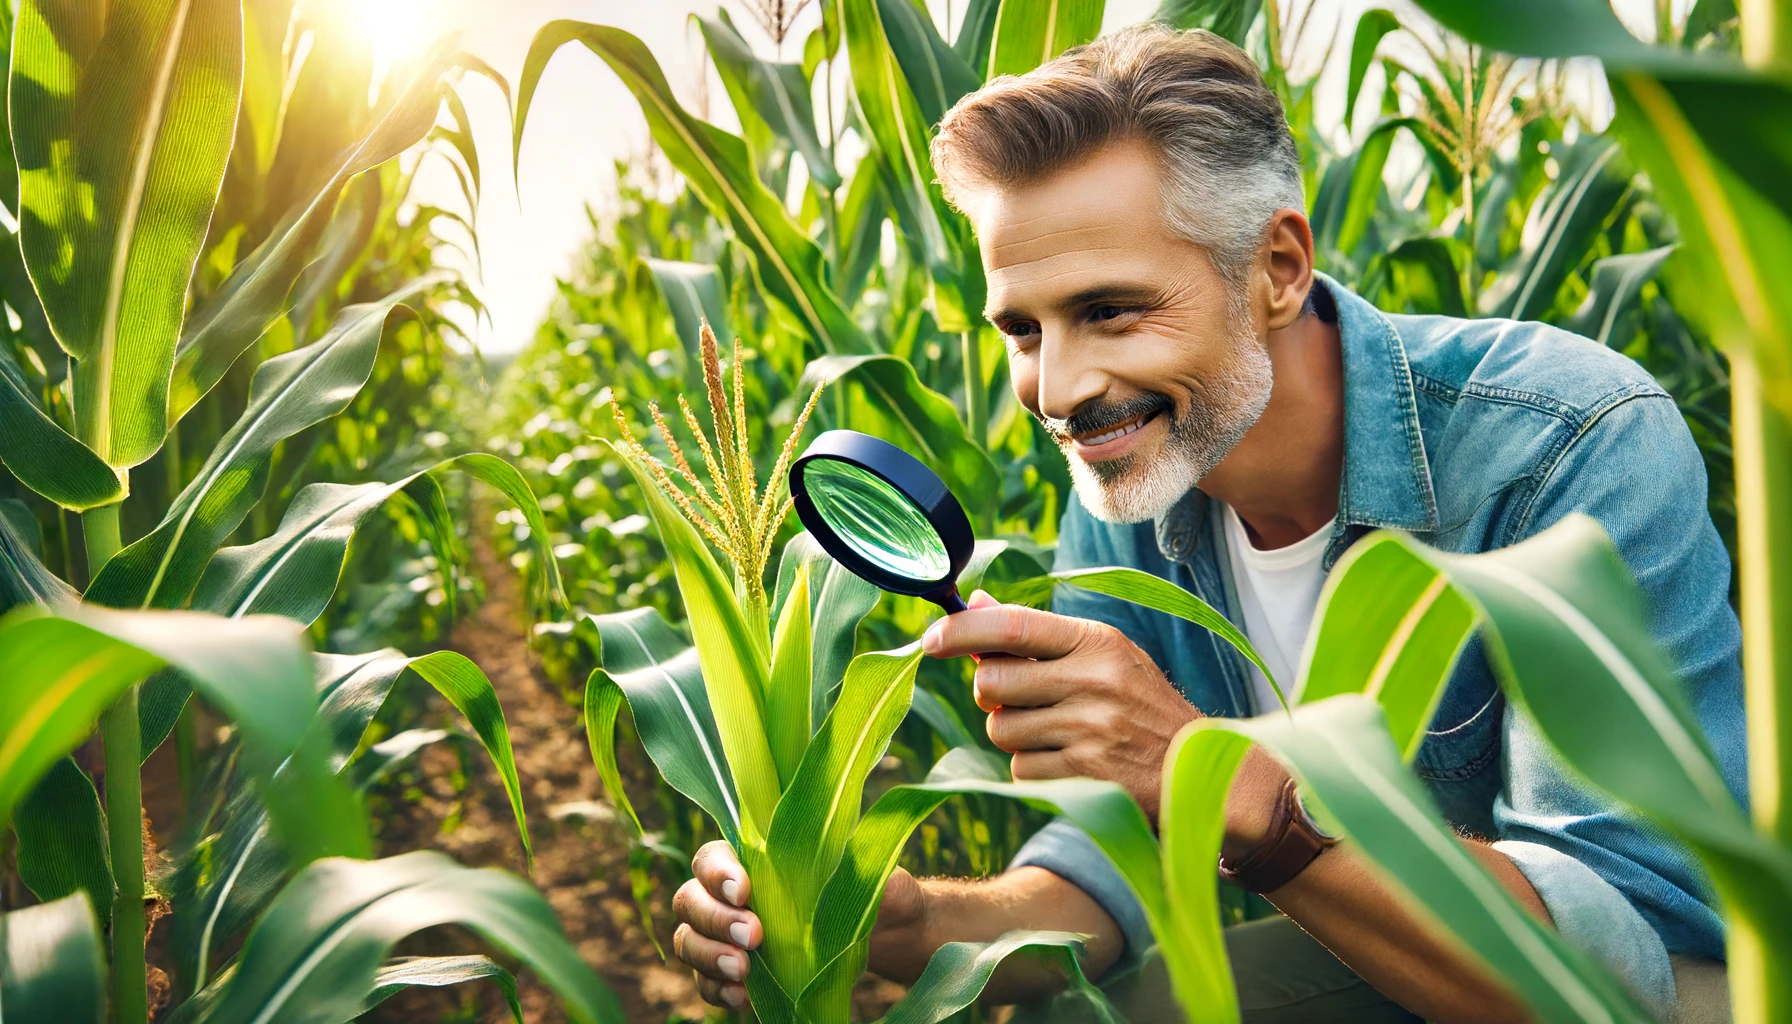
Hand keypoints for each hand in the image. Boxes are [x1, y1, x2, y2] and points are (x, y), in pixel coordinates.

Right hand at [672, 841, 929, 1007]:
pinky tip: (742, 997)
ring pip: (689, 940)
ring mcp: (727, 936)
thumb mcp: (881, 879)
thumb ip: (870, 875)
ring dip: (709, 956)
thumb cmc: (878, 894)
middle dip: (716, 919)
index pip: (712, 856)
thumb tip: (867, 875)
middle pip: (690, 899)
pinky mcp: (735, 974)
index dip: (718, 872)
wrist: (887, 937)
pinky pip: (706, 982)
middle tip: (754, 936)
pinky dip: (717, 989)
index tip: (744, 891)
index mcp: (756, 858)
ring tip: (743, 972)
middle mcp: (730, 895)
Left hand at [921, 591, 1199, 819]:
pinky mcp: (1084, 775)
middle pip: (992, 681)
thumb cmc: (1141, 708)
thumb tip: (973, 602)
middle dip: (992, 694)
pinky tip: (1069, 763)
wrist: (1199, 772)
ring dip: (1015, 735)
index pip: (1012, 625)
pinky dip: (1033, 768)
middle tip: (1020, 699)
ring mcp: (1089, 730)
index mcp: (1097, 642)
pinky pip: (1020, 769)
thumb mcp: (1103, 657)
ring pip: (1001, 729)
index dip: (962, 630)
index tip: (931, 638)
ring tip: (1057, 733)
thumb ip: (1038, 634)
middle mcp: (1093, 681)